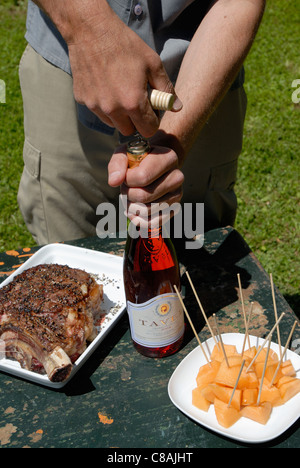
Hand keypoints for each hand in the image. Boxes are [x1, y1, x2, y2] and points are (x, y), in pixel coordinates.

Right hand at [66, 7, 179, 136]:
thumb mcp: (152, 64)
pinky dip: (103, 105)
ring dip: (118, 115)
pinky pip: (98, 111)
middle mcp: (112, 109)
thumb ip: (166, 89)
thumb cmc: (124, 44)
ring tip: (120, 91)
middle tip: (135, 102)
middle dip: (135, 121)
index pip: (148, 130)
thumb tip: (177, 107)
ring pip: (112, 123)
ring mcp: (95, 106)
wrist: (90, 29)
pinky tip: (106, 85)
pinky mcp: (83, 100)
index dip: (152, 121)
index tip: (151, 111)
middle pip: (129, 131)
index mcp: (133, 102)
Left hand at [108, 144, 183, 227]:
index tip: (125, 175)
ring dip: (131, 207)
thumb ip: (117, 164)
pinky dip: (139, 221)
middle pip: (144, 196)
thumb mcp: (125, 154)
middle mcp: (177, 177)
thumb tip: (114, 182)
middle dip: (127, 194)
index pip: (143, 177)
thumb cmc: (137, 158)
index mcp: (168, 158)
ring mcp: (177, 194)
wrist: (154, 163)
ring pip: (147, 211)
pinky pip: (153, 223)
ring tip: (130, 197)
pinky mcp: (174, 208)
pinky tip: (133, 212)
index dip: (127, 180)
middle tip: (125, 187)